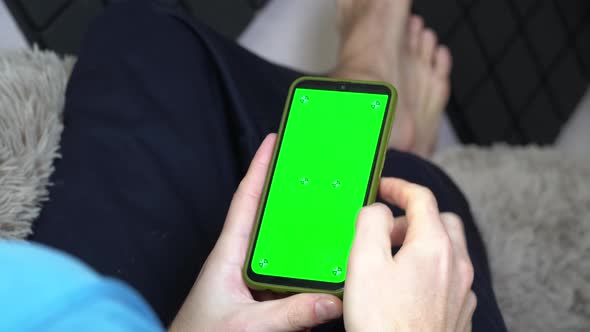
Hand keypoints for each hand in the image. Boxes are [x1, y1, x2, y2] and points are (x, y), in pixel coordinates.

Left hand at [169, 134, 341, 331]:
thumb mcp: (247, 325)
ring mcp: (252, 280)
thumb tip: (332, 300)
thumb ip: (289, 314)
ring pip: (282, 248)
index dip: (259, 168)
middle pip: (268, 218)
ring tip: (328, 217)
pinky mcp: (261, 298)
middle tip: (312, 171)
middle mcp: (241, 261)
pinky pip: (288, 276)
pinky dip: (306, 270)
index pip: (245, 201)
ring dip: (302, 234)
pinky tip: (324, 270)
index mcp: (229, 254)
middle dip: (288, 193)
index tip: (273, 141)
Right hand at [344, 178, 475, 331]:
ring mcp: (462, 290)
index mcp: (434, 245)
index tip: (382, 188)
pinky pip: (450, 276)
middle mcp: (455, 264)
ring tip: (393, 260)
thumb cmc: (384, 322)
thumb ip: (371, 223)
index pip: (421, 198)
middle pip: (442, 221)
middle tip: (387, 230)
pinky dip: (431, 269)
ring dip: (423, 243)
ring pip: (449, 249)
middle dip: (414, 217)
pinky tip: (409, 287)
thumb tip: (379, 210)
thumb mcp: (364, 262)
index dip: (398, 187)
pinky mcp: (460, 313)